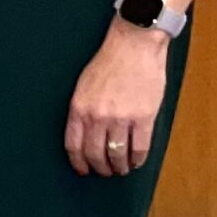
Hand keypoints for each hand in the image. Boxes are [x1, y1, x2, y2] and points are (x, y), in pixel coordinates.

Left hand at [65, 21, 170, 176]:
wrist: (133, 45)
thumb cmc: (109, 63)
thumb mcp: (83, 86)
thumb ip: (83, 111)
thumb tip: (85, 135)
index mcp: (79, 108)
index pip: (73, 146)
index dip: (78, 163)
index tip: (83, 170)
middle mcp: (97, 116)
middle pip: (95, 154)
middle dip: (100, 168)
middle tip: (105, 172)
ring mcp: (121, 118)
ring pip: (117, 155)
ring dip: (119, 167)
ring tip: (122, 169)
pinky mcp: (143, 117)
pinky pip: (140, 148)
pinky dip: (138, 159)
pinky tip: (137, 161)